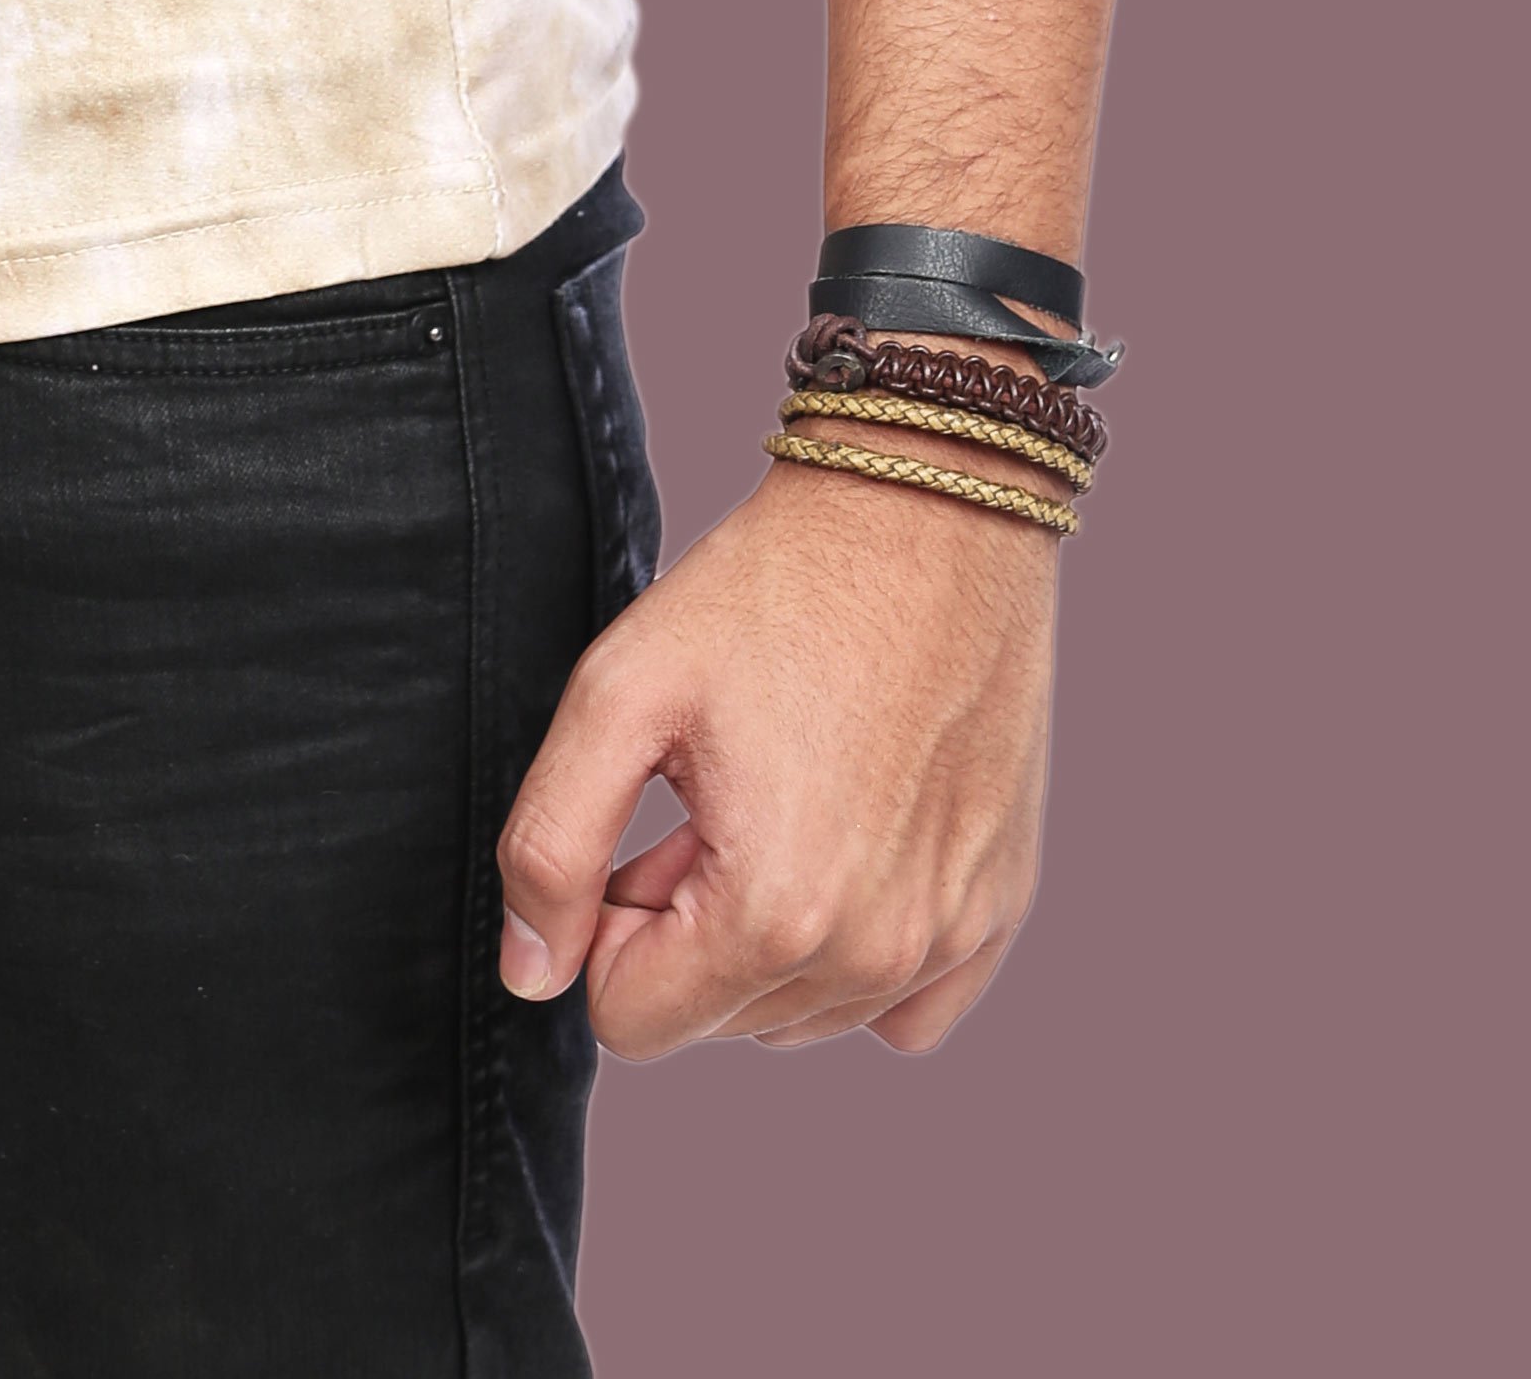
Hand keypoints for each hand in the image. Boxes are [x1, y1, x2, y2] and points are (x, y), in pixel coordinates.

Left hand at [496, 460, 1056, 1053]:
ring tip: (783, 798)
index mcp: (773, 916)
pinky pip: (907, 1011)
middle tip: (716, 795)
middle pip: (719, 1021)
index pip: (631, 1022)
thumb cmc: (774, 587)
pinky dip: (862, 953)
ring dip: (772, 934)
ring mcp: (950, 940)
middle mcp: (875, 955)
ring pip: (804, 1018)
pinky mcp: (998, 910)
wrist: (928, 509)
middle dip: (690, 925)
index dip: (609, 921)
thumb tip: (532, 971)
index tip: (649, 823)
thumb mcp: (621, 690)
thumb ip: (550, 845)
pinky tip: (855, 845)